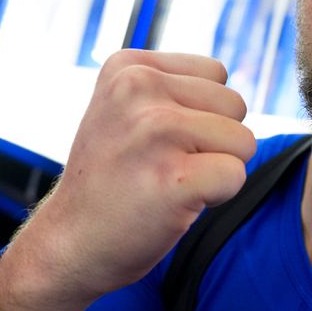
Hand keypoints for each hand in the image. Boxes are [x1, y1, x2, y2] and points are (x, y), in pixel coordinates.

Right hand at [0, 49, 255, 310]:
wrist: (68, 244)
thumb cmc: (113, 179)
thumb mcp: (126, 110)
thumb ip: (174, 88)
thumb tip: (237, 96)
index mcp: (128, 66)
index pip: (216, 74)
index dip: (202, 113)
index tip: (157, 141)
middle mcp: (139, 88)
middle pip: (235, 105)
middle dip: (214, 141)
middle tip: (163, 165)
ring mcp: (155, 130)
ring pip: (243, 141)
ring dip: (217, 169)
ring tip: (169, 182)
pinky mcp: (173, 176)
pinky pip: (236, 175)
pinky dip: (218, 197)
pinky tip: (176, 203)